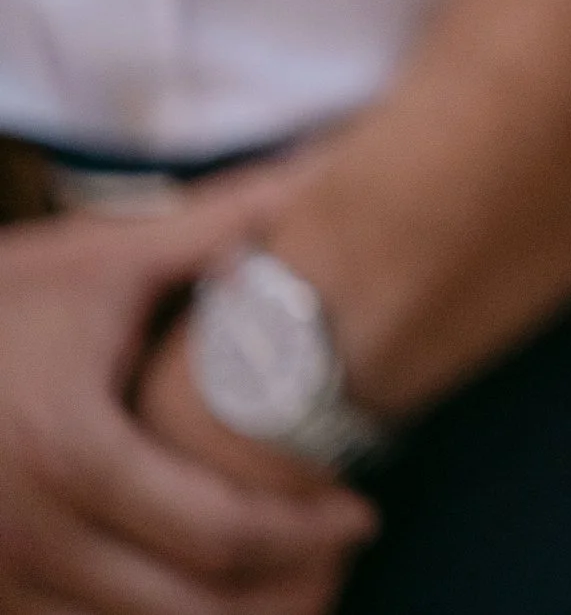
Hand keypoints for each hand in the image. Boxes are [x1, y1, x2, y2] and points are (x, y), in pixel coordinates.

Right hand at [0, 204, 373, 614]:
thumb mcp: (98, 261)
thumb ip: (216, 231)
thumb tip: (322, 171)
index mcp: (68, 449)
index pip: (218, 530)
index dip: (307, 532)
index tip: (364, 514)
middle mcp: (23, 532)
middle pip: (186, 606)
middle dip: (277, 591)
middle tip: (338, 556)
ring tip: (291, 581)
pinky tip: (202, 589)